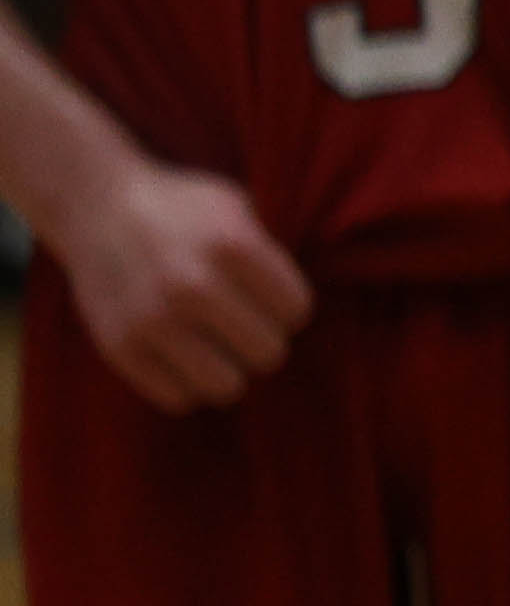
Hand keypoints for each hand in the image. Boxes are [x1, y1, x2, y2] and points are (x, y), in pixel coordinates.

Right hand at [52, 158, 307, 410]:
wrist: (96, 206)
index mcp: (231, 246)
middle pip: (268, 353)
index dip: (289, 307)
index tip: (270, 298)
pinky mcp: (120, 348)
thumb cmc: (184, 209)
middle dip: (262, 340)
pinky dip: (186, 384)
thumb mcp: (237, 208)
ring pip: (227, 386)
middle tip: (242, 324)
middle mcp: (191, 286)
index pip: (298, 312)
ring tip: (216, 345)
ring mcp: (152, 321)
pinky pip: (179, 399)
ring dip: (227, 369)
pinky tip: (182, 356)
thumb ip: (274, 250)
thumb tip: (318, 297)